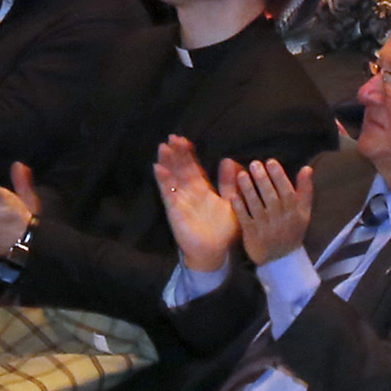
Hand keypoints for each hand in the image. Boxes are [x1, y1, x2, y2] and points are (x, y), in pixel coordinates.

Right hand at [153, 136, 239, 274]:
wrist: (213, 252)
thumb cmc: (224, 230)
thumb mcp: (231, 203)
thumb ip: (229, 184)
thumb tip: (229, 160)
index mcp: (202, 189)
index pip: (193, 167)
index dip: (188, 154)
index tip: (185, 140)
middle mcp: (189, 192)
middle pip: (181, 169)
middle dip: (176, 154)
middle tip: (171, 137)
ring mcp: (180, 200)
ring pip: (172, 177)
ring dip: (167, 163)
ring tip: (163, 147)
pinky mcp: (174, 210)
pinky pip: (168, 193)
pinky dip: (163, 181)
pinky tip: (158, 168)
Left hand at [223, 156, 317, 263]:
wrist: (281, 259)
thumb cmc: (292, 230)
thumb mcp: (304, 212)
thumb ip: (305, 190)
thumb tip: (307, 168)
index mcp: (294, 212)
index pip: (287, 191)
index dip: (278, 176)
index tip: (270, 162)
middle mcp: (280, 219)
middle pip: (271, 196)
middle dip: (262, 179)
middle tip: (254, 164)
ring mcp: (265, 227)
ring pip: (256, 205)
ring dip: (248, 189)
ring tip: (241, 175)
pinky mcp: (252, 234)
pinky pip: (244, 218)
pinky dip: (239, 207)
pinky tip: (233, 195)